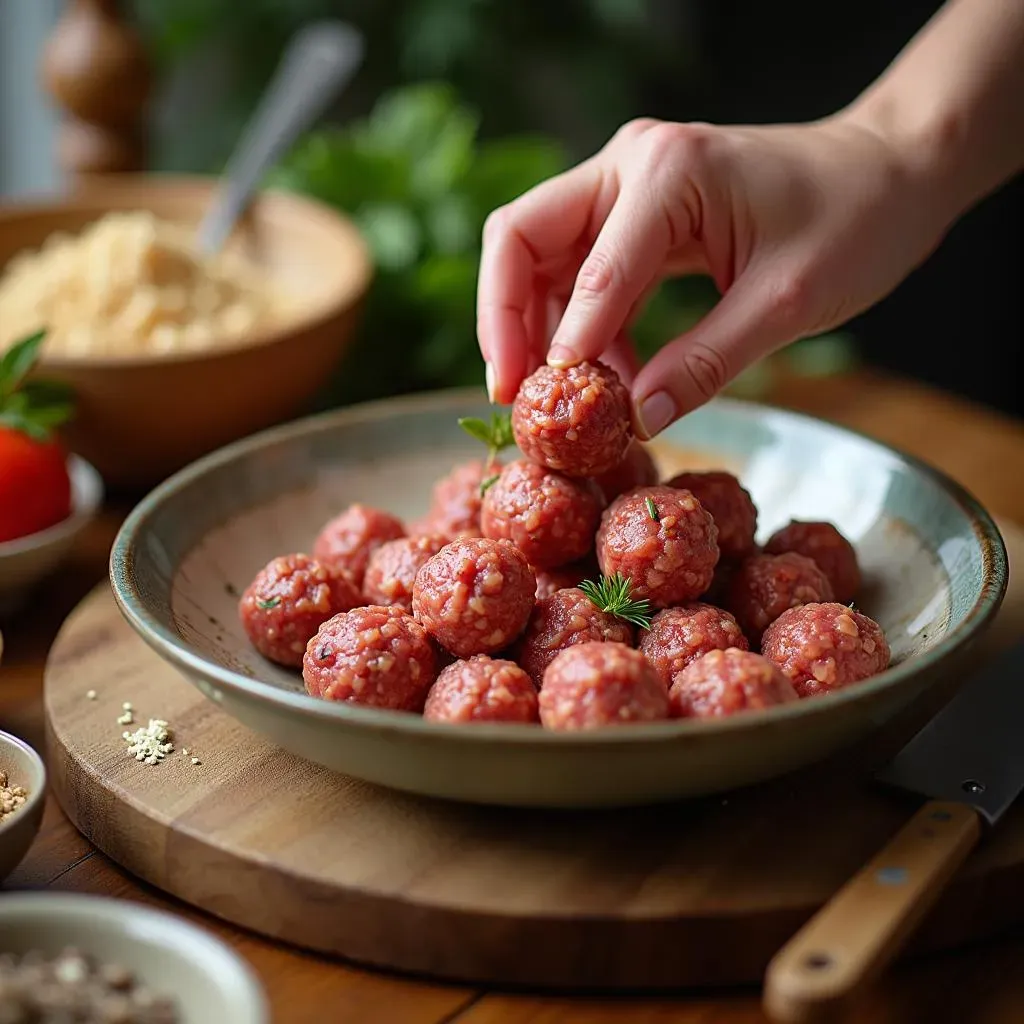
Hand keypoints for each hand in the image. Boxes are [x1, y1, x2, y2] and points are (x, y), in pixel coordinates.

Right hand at [476, 113, 949, 437]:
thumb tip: (638, 420)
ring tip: (561, 404)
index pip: (587, 270)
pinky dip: (586, 330)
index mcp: (668, 173)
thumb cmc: (856, 220)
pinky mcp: (637, 217)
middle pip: (520, 240)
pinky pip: (584, 276)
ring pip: (541, 260)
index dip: (564, 346)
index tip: (552, 409)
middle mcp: (630, 166)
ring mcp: (627, 187)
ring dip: (540, 331)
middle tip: (512, 397)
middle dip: (507, 322)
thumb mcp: (786, 302)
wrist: (891, 174)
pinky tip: (610, 381)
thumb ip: (706, 363)